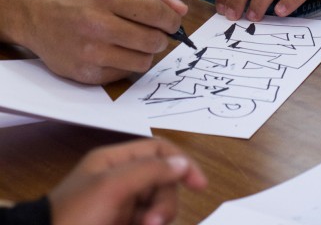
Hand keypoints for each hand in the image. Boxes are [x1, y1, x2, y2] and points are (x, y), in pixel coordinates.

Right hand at [22, 0, 187, 83]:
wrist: (41, 20)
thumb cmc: (86, 2)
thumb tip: (182, 10)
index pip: (155, 12)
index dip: (171, 19)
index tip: (171, 21)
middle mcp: (96, 25)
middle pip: (152, 40)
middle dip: (161, 38)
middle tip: (154, 33)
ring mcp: (90, 53)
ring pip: (143, 62)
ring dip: (146, 53)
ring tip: (135, 43)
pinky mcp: (86, 75)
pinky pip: (125, 76)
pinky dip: (127, 65)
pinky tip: (116, 53)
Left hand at [48, 137, 206, 224]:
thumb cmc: (73, 217)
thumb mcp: (112, 187)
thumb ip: (149, 171)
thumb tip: (182, 163)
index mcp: (115, 161)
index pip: (158, 151)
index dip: (181, 163)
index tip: (199, 185)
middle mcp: (120, 181)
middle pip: (162, 181)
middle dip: (164, 201)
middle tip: (152, 222)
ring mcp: (120, 206)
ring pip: (157, 206)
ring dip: (158, 217)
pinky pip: (148, 222)